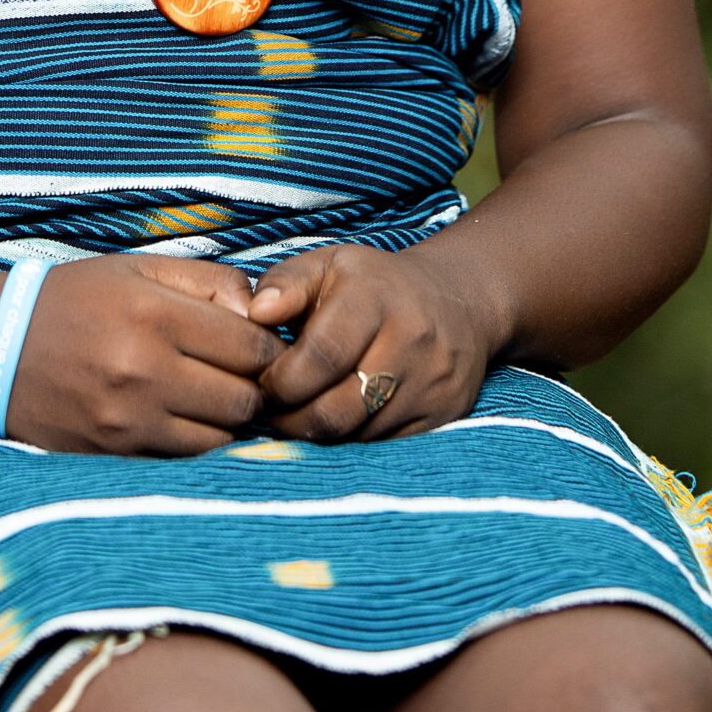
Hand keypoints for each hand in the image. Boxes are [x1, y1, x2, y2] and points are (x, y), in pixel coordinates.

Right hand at [4, 252, 281, 455]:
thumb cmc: (74, 300)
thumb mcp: (137, 268)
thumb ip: (207, 281)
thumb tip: (260, 315)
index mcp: (153, 313)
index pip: (253, 347)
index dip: (267, 348)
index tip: (257, 347)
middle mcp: (142, 370)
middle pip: (244, 399)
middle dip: (254, 388)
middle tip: (240, 377)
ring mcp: (126, 421)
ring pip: (220, 439)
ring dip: (226, 422)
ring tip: (210, 399)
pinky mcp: (111, 456)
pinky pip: (181, 462)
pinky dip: (193, 445)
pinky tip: (181, 421)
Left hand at [249, 243, 500, 441]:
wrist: (457, 300)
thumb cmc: (373, 284)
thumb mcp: (328, 265)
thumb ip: (285, 284)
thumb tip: (254, 313)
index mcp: (375, 297)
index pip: (322, 356)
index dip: (283, 382)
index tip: (263, 384)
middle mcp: (411, 340)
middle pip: (339, 409)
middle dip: (294, 420)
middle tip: (274, 412)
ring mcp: (433, 381)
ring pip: (361, 434)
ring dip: (322, 434)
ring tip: (302, 414)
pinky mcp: (447, 413)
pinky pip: (388, 446)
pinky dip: (355, 441)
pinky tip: (340, 420)